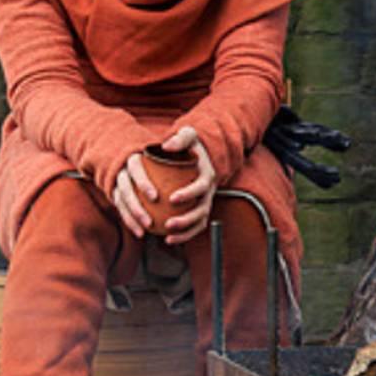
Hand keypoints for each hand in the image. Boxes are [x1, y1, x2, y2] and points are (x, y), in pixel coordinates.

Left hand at [111, 126, 214, 242]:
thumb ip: (180, 138)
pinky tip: (168, 240)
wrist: (203, 154)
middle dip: (187, 219)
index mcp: (207, 175)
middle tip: (169, 223)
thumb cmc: (191, 145)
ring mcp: (205, 202)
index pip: (202, 186)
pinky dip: (183, 235)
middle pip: (202, 209)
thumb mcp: (188, 135)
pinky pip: (194, 226)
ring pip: (199, 221)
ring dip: (185, 231)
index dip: (189, 193)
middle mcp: (209, 191)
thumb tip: (167, 146)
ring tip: (168, 237)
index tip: (172, 198)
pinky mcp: (199, 210)